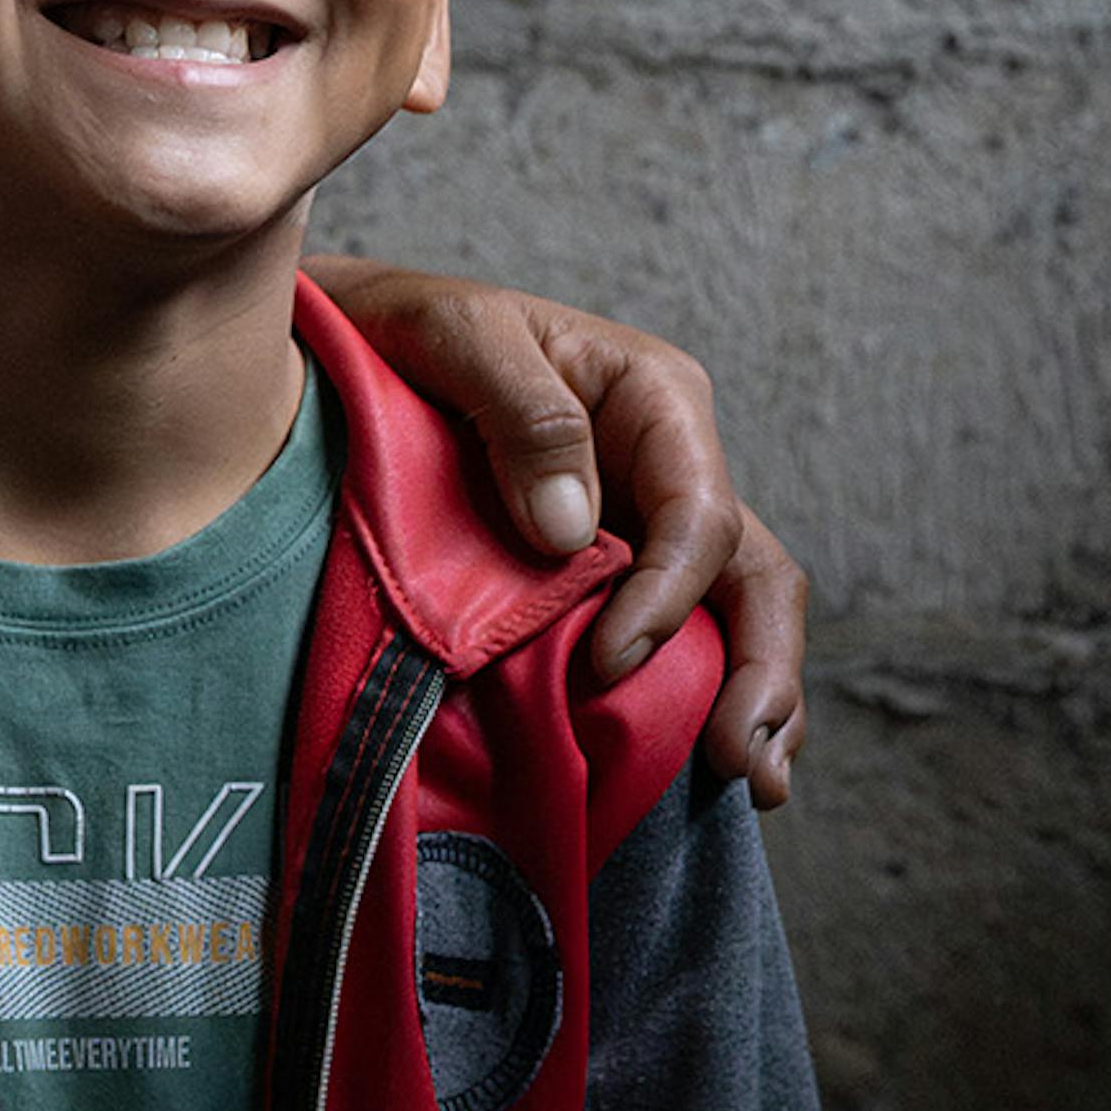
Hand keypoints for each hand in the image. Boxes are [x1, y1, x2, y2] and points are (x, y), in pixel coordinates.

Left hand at [312, 256, 813, 803]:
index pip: (698, 515)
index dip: (667, 597)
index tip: (607, 666)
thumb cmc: (402, 326)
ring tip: (753, 784)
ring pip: (735, 613)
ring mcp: (649, 521)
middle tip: (740, 764)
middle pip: (750, 574)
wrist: (349, 341)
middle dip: (761, 670)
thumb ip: (525, 417)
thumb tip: (574, 533)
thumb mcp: (454, 336)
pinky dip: (703, 694)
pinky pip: (681, 632)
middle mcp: (671, 464)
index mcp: (655, 398)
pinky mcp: (615, 568)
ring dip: (754, 699)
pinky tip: (705, 763)